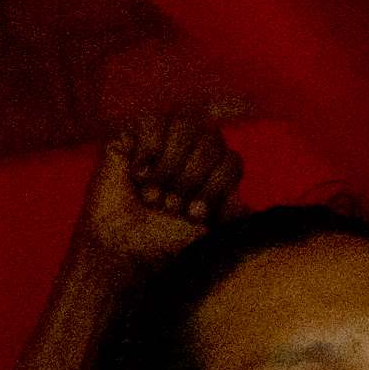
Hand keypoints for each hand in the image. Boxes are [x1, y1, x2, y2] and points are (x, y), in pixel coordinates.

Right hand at [77, 110, 241, 272]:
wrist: (118, 247)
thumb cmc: (159, 242)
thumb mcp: (205, 233)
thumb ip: (230, 216)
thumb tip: (250, 207)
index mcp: (212, 170)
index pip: (231, 160)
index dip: (214, 187)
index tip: (194, 214)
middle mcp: (190, 150)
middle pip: (211, 141)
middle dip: (190, 180)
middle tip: (169, 206)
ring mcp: (162, 139)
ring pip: (185, 126)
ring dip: (169, 168)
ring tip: (151, 194)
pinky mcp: (132, 135)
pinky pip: (153, 122)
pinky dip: (147, 151)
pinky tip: (137, 174)